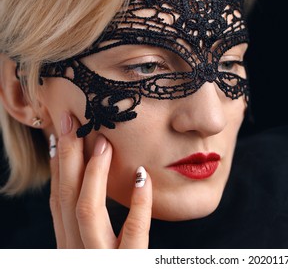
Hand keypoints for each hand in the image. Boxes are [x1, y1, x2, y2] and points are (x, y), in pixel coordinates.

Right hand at [49, 112, 151, 247]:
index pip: (59, 201)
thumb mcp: (97, 248)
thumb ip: (93, 226)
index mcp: (71, 244)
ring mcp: (101, 257)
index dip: (57, 167)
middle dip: (67, 157)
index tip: (59, 136)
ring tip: (103, 142)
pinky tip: (141, 175)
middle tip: (71, 121)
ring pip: (87, 210)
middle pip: (67, 198)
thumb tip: (94, 182)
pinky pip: (135, 229)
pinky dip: (139, 201)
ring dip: (94, 172)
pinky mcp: (129, 262)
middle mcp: (78, 251)